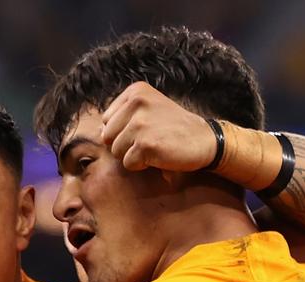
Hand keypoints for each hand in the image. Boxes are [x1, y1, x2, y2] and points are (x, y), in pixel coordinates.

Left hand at [100, 81, 215, 171]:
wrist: (204, 140)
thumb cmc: (175, 128)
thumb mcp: (150, 109)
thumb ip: (124, 116)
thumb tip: (100, 133)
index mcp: (135, 91)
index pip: (107, 120)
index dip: (122, 132)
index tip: (145, 130)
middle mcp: (136, 103)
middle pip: (107, 136)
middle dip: (124, 145)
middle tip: (149, 141)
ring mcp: (140, 123)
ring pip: (116, 151)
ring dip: (133, 156)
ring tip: (154, 147)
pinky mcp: (145, 144)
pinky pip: (128, 163)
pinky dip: (141, 166)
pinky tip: (158, 156)